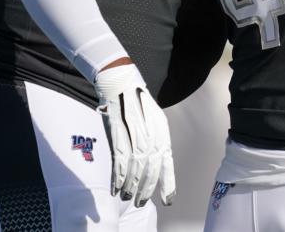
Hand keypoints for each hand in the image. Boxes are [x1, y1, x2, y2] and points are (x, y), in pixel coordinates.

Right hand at [95, 63, 175, 206]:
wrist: (121, 82)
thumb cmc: (139, 101)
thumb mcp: (155, 118)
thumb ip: (158, 138)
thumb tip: (158, 160)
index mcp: (162, 132)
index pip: (167, 162)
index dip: (168, 183)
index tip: (168, 199)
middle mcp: (150, 135)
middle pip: (150, 170)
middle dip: (146, 190)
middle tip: (141, 202)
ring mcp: (134, 136)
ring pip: (135, 169)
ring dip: (131, 187)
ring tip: (127, 197)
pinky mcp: (118, 135)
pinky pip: (120, 162)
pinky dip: (118, 177)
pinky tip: (116, 187)